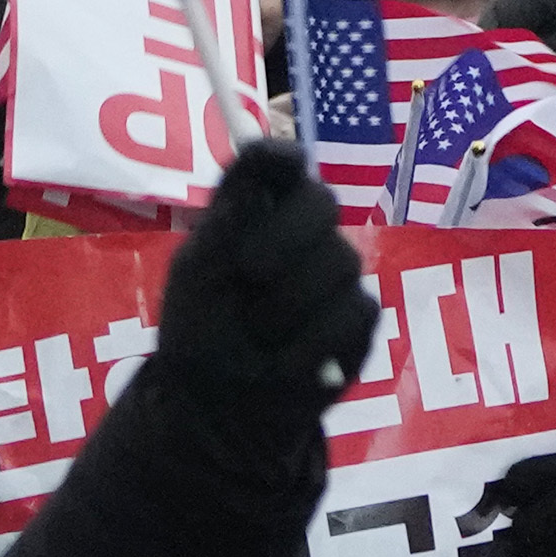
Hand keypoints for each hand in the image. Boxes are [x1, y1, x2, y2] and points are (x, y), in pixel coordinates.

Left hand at [155, 142, 377, 412]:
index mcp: (256, 212)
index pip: (276, 165)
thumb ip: (232, 212)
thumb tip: (271, 150)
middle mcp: (300, 234)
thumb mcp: (198, 269)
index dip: (282, 159)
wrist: (218, 406)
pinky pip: (355, 311)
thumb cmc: (201, 330)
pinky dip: (313, 341)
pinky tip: (286, 362)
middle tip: (249, 271)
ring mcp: (334, 274)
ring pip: (341, 260)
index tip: (285, 166)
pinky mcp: (357, 320)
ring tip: (257, 334)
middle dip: (286, 236)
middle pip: (321, 201)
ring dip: (289, 303)